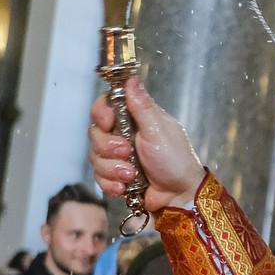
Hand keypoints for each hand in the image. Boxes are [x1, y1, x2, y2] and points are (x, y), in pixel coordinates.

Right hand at [88, 77, 205, 210]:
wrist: (179, 195)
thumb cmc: (176, 160)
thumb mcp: (159, 131)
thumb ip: (142, 107)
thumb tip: (131, 79)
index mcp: (135, 118)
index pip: (105, 105)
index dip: (101, 113)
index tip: (108, 122)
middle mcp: (123, 134)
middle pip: (95, 133)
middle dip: (108, 147)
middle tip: (127, 152)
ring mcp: (117, 156)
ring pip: (95, 157)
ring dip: (112, 168)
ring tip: (131, 174)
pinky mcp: (115, 175)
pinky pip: (99, 177)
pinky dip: (111, 183)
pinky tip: (125, 186)